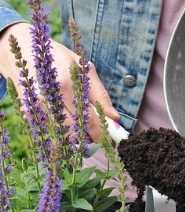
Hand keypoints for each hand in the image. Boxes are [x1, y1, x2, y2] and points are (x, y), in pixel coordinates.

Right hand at [0, 23, 119, 142]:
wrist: (20, 51)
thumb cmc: (58, 58)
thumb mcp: (84, 68)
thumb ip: (100, 95)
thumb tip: (115, 119)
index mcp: (65, 86)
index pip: (89, 121)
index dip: (102, 134)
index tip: (110, 138)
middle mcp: (48, 98)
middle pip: (75, 133)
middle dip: (89, 138)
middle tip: (98, 135)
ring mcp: (35, 107)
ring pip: (62, 136)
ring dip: (76, 137)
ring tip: (82, 127)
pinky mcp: (27, 112)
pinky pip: (49, 131)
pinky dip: (61, 132)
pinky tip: (65, 121)